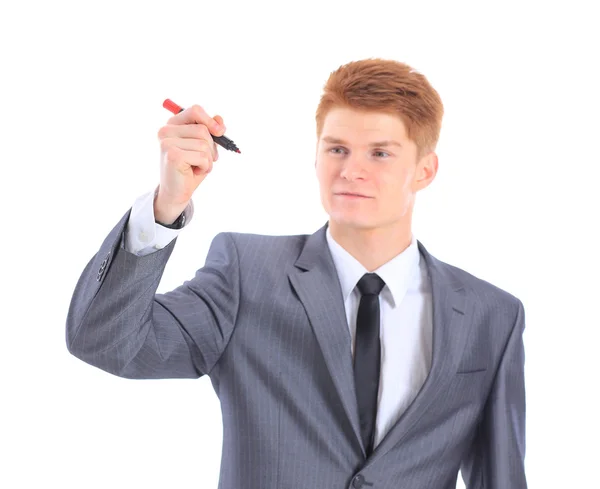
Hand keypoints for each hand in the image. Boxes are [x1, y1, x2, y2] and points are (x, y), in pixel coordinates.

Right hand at [154, 104, 225, 221]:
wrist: (177, 192)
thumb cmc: (190, 168)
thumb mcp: (203, 146)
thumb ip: (210, 130)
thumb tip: (219, 120)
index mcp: (172, 125)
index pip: (195, 110)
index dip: (210, 121)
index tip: (219, 132)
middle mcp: (166, 131)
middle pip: (203, 129)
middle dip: (211, 147)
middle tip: (203, 160)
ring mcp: (167, 142)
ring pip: (204, 144)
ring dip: (208, 160)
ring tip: (196, 167)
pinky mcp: (173, 155)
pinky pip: (203, 157)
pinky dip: (205, 167)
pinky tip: (193, 172)